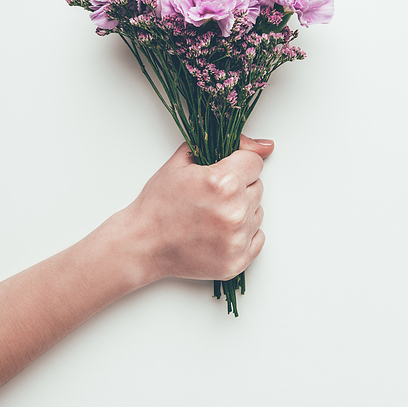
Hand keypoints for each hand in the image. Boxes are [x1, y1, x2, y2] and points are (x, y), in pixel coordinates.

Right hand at [115, 136, 274, 283]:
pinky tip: (220, 231)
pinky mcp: (237, 261)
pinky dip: (243, 234)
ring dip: (241, 210)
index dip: (238, 164)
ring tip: (212, 214)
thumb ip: (224, 146)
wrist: (143, 243)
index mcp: (223, 182)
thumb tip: (264, 145)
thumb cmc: (159, 204)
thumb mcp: (183, 161)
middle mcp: (234, 211)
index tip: (225, 171)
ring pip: (258, 212)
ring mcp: (237, 239)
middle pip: (257, 187)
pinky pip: (258, 238)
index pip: (255, 162)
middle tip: (211, 196)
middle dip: (239, 187)